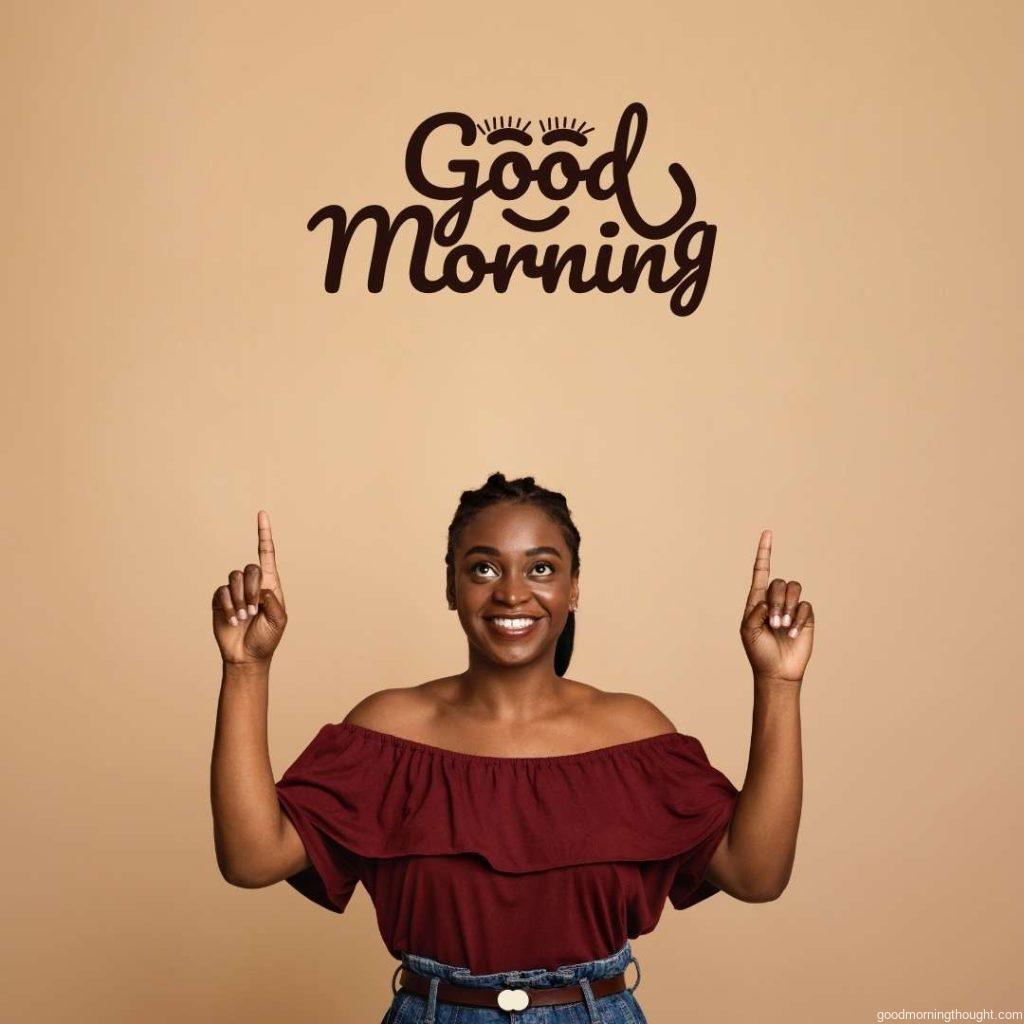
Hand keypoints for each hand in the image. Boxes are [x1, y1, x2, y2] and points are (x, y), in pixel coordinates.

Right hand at [211, 510, 287, 665]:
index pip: (267, 553)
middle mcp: (252, 584)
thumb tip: (259, 587)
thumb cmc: (267, 638)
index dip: (264, 533)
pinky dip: (228, 606)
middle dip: (252, 590)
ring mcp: (235, 591)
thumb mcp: (279, 619)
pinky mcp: (221, 600)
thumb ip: (272, 600)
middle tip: (253, 611)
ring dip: (240, 599)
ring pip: (234, 578)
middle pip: (250, 568)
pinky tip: (232, 620)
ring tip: (243, 618)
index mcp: (270, 584)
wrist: (247, 656)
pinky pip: (222, 592)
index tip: (261, 513)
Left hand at [739, 529, 813, 682]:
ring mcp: (791, 608)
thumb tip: (766, 600)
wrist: (777, 671)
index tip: (767, 533)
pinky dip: (798, 619)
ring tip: (782, 627)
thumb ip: (754, 612)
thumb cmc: (758, 652)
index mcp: (757, 600)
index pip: (761, 571)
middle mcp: (774, 600)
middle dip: (777, 602)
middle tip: (774, 623)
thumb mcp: (748, 632)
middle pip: (778, 583)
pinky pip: (805, 606)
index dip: (764, 552)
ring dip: (788, 608)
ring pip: (794, 589)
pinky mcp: (805, 617)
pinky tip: (793, 633)